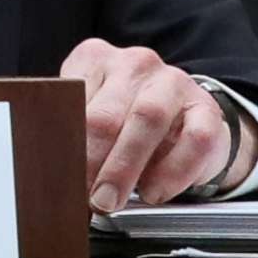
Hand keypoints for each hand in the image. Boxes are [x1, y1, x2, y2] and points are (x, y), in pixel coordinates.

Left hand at [58, 38, 249, 210]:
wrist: (187, 125)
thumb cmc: (128, 125)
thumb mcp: (95, 119)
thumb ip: (74, 134)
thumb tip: (51, 171)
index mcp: (96, 59)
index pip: (71, 97)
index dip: (63, 142)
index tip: (57, 174)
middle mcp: (134, 64)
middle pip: (106, 113)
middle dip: (92, 161)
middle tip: (84, 197)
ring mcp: (173, 82)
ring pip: (147, 118)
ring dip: (125, 166)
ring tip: (111, 199)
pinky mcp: (206, 109)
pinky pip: (194, 139)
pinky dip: (172, 172)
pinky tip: (154, 191)